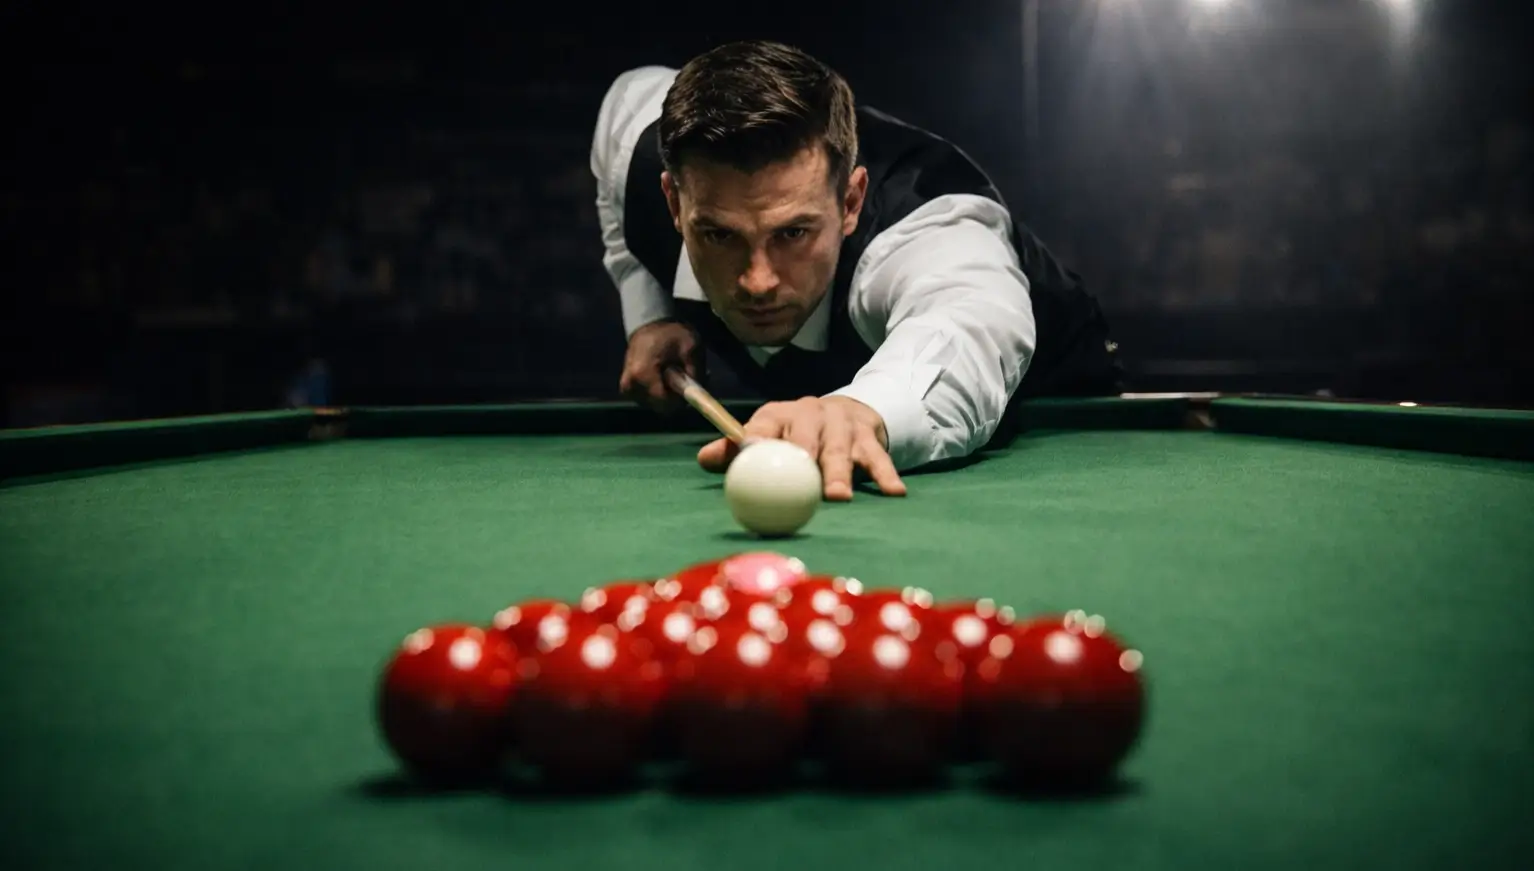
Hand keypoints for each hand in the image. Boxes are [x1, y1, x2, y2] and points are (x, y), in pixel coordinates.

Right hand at [619, 320, 700, 412]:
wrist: (648, 322)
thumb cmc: (670, 333)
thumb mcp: (691, 348)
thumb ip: (696, 373)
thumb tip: (700, 395)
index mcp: (643, 375)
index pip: (665, 404)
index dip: (681, 401)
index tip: (690, 388)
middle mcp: (630, 385)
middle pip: (660, 407)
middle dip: (675, 398)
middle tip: (685, 380)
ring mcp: (626, 387)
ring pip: (654, 405)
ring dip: (668, 396)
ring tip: (676, 376)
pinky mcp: (626, 387)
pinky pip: (647, 399)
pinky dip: (659, 393)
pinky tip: (666, 378)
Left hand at [697, 396, 906, 500]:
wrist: (845, 411)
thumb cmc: (794, 436)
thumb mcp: (767, 437)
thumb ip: (735, 451)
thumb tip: (704, 461)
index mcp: (777, 415)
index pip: (763, 425)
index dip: (754, 438)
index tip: (748, 453)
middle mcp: (810, 414)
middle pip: (806, 436)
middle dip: (803, 457)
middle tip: (800, 481)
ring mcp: (842, 423)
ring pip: (842, 449)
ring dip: (841, 473)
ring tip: (839, 497)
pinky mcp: (869, 434)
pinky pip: (878, 457)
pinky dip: (885, 474)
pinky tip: (893, 492)